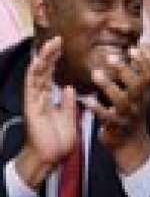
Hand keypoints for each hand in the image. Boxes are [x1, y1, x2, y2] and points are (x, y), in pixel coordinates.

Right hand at [18, 36, 78, 185]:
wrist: (50, 158)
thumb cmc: (58, 140)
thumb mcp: (68, 118)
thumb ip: (68, 103)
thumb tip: (70, 87)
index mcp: (48, 98)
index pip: (50, 74)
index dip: (55, 60)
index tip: (62, 45)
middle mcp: (39, 97)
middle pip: (42, 70)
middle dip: (49, 54)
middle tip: (57, 38)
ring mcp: (33, 101)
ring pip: (36, 75)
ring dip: (43, 59)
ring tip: (51, 44)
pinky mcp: (31, 108)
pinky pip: (32, 88)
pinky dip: (35, 74)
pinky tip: (39, 62)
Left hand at [82, 46, 149, 172]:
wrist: (131, 145)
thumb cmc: (131, 115)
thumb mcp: (138, 97)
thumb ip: (135, 78)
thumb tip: (134, 54)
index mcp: (145, 95)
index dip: (144, 62)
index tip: (133, 48)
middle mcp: (139, 104)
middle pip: (137, 85)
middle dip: (125, 70)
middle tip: (110, 57)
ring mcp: (129, 116)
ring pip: (121, 100)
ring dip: (108, 86)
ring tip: (95, 74)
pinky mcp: (117, 127)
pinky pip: (107, 117)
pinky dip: (97, 108)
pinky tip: (87, 100)